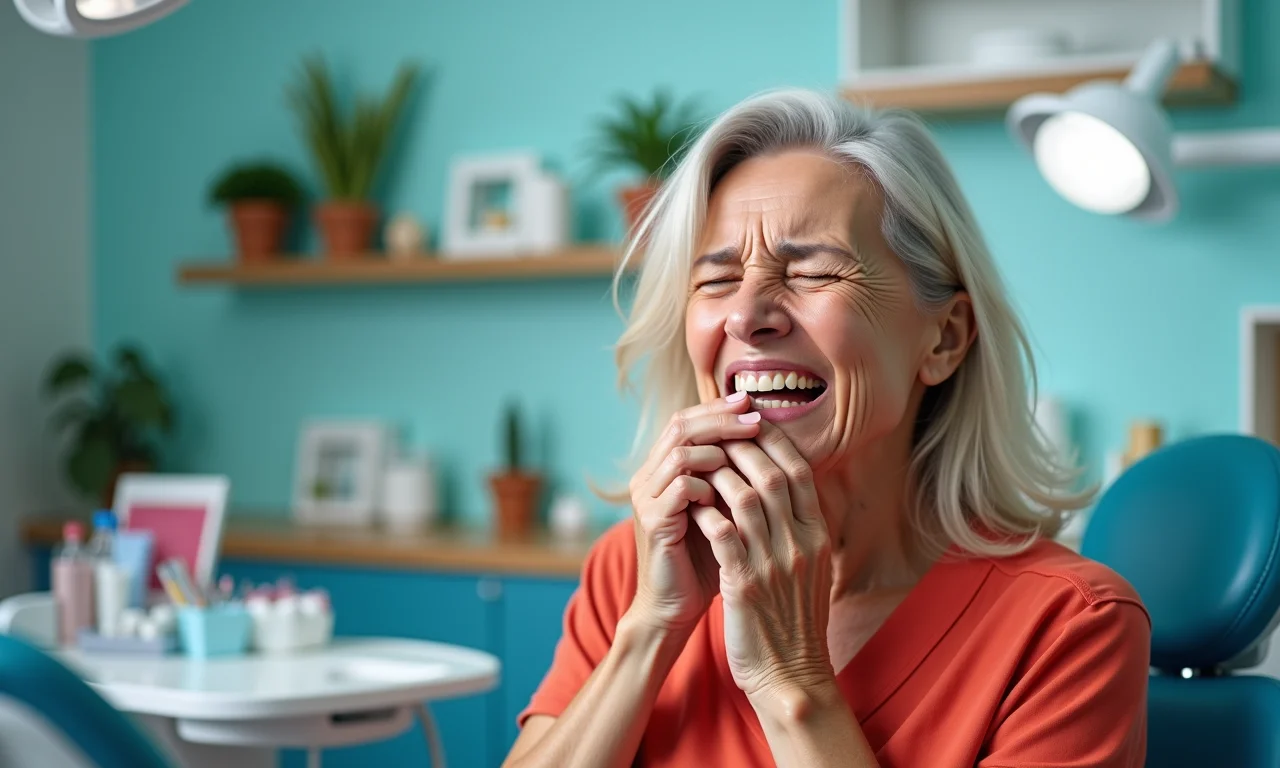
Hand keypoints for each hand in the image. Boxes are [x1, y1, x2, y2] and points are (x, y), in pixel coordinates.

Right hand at [627, 393, 761, 633]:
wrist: (677, 606)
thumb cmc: (707, 557)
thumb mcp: (724, 508)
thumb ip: (734, 474)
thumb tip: (770, 437)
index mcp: (663, 469)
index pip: (687, 420)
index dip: (719, 408)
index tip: (754, 404)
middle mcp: (648, 477)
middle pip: (681, 426)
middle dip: (722, 419)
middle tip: (756, 419)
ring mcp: (646, 498)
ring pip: (680, 453)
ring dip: (719, 450)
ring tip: (749, 454)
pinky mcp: (652, 521)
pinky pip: (681, 488)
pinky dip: (710, 485)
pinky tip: (731, 494)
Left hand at [691, 422, 833, 697]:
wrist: (791, 674)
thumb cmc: (795, 619)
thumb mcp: (811, 567)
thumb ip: (801, 527)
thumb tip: (789, 486)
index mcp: (818, 536)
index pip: (799, 472)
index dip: (775, 440)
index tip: (752, 420)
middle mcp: (801, 544)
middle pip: (772, 475)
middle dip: (743, 446)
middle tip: (718, 431)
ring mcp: (774, 563)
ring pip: (745, 498)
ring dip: (719, 474)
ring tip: (699, 462)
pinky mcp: (745, 584)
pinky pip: (722, 534)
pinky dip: (706, 512)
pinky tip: (691, 503)